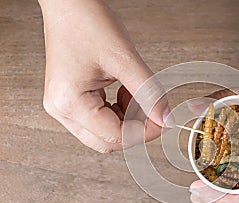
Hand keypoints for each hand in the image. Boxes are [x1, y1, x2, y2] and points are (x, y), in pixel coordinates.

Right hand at [39, 0, 168, 151]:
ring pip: (105, 133)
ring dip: (128, 119)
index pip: (115, 136)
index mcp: (69, 102)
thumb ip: (149, 92)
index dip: (145, 132)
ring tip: (133, 90)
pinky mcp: (71, 100)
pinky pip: (100, 120)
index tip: (163, 121)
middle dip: (135, 127)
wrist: (69, 4)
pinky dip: (119, 111)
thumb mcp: (125, 59)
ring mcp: (64, 106)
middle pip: (108, 141)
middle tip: (152, 107)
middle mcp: (61, 109)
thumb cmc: (88, 23)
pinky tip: (124, 91)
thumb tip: (165, 118)